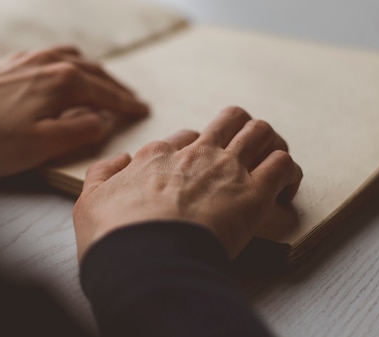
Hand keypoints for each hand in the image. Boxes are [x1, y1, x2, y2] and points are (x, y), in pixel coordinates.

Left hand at [0, 46, 147, 176]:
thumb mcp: (42, 146)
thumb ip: (80, 131)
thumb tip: (102, 120)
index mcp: (64, 82)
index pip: (106, 93)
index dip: (127, 104)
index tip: (143, 110)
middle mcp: (51, 63)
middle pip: (96, 72)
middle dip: (116, 87)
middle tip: (132, 99)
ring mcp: (30, 59)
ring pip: (76, 59)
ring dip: (96, 72)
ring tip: (105, 83)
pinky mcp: (12, 63)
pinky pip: (54, 56)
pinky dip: (72, 63)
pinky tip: (66, 70)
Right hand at [73, 106, 302, 260]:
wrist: (145, 257)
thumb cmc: (116, 236)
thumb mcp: (89, 201)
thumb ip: (102, 175)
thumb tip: (120, 161)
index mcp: (159, 155)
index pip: (187, 137)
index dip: (196, 149)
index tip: (199, 167)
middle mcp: (196, 154)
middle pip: (229, 120)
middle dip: (239, 130)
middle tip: (241, 152)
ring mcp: (227, 169)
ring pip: (260, 132)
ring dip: (268, 144)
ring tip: (267, 165)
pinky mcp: (254, 193)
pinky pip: (284, 165)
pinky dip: (289, 174)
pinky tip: (284, 190)